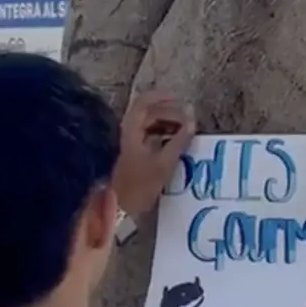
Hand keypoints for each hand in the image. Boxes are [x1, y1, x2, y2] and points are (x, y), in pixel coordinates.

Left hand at [111, 92, 194, 215]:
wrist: (114, 209)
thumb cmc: (137, 187)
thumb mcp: (163, 164)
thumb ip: (179, 141)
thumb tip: (192, 123)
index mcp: (130, 129)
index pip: (144, 102)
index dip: (162, 97)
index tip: (180, 100)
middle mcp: (123, 132)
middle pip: (146, 112)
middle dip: (168, 113)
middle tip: (187, 122)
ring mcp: (122, 143)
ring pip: (145, 124)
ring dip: (164, 124)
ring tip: (181, 133)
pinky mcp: (123, 154)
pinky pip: (142, 135)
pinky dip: (157, 135)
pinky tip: (169, 143)